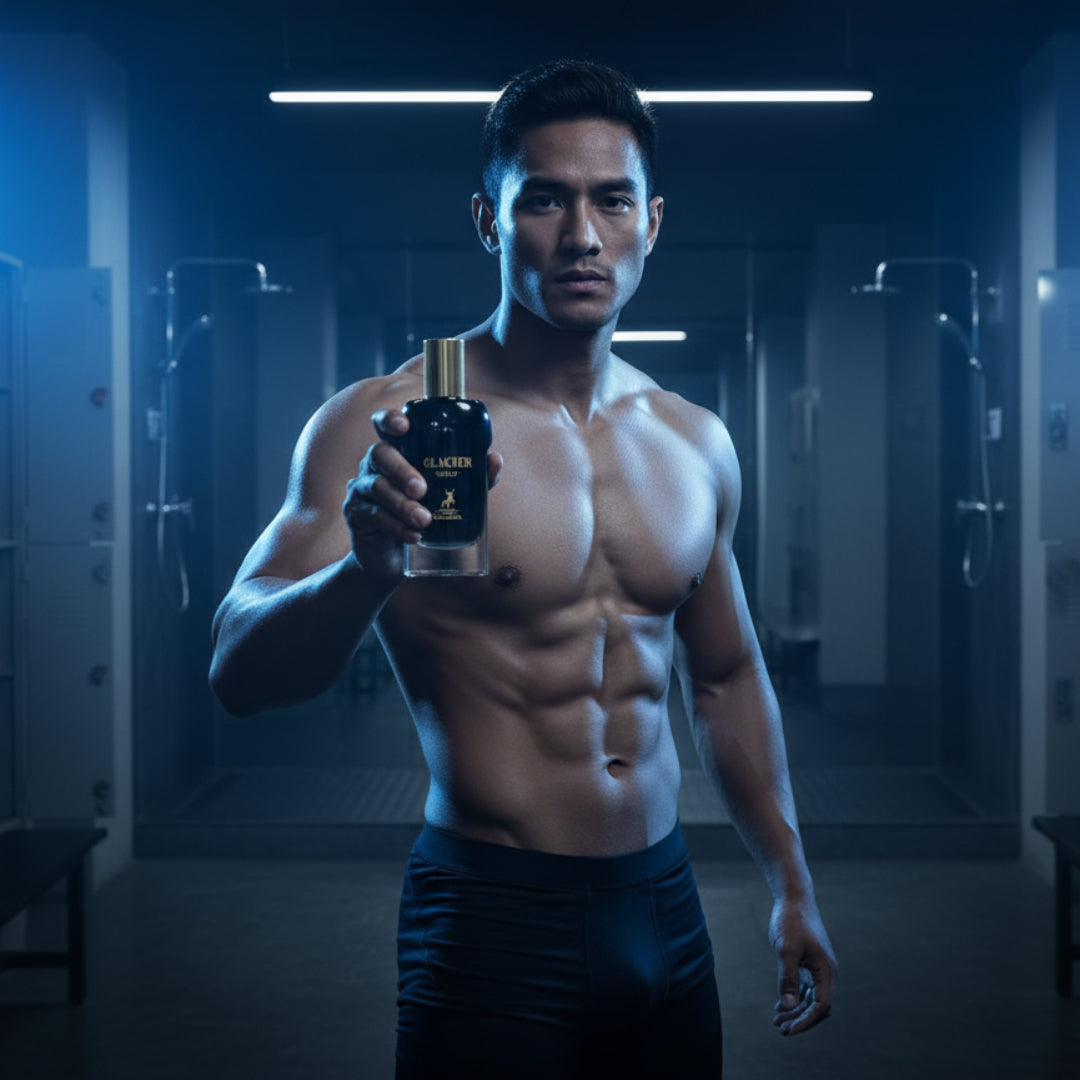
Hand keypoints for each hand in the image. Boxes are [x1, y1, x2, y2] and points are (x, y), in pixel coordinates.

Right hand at [342, 408, 501, 578]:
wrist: (393, 559)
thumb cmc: (423, 514)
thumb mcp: (451, 495)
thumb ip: (473, 478)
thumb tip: (494, 459)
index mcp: (397, 451)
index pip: (384, 425)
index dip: (389, 420)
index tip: (404, 426)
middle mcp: (375, 465)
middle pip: (379, 453)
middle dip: (401, 469)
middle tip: (422, 489)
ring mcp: (362, 489)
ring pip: (377, 487)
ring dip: (402, 505)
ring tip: (425, 520)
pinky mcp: (356, 515)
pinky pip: (373, 515)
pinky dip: (396, 526)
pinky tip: (414, 536)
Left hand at [769, 895, 836, 1035]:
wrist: (793, 897)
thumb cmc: (791, 920)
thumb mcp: (786, 949)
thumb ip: (788, 978)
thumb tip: (788, 1006)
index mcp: (826, 970)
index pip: (821, 1006)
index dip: (805, 1021)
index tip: (789, 1030)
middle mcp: (826, 971)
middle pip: (818, 1006)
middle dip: (800, 1019)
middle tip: (779, 1028)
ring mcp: (818, 967)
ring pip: (811, 998)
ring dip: (796, 1011)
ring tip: (777, 1021)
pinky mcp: (809, 963)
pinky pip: (805, 988)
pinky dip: (795, 998)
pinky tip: (780, 1006)